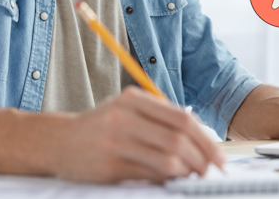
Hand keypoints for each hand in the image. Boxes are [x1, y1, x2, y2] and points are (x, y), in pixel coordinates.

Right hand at [52, 86, 224, 182]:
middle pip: (178, 137)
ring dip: (187, 171)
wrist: (60, 141)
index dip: (205, 138)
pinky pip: (148, 174)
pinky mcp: (108, 165)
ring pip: (167, 158)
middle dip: (202, 157)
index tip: (218, 155)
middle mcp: (125, 115)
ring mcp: (115, 140)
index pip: (181, 117)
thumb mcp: (129, 109)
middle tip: (211, 170)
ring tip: (194, 176)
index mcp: (134, 98)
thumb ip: (160, 118)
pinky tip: (171, 180)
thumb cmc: (102, 125)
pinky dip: (167, 179)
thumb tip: (200, 136)